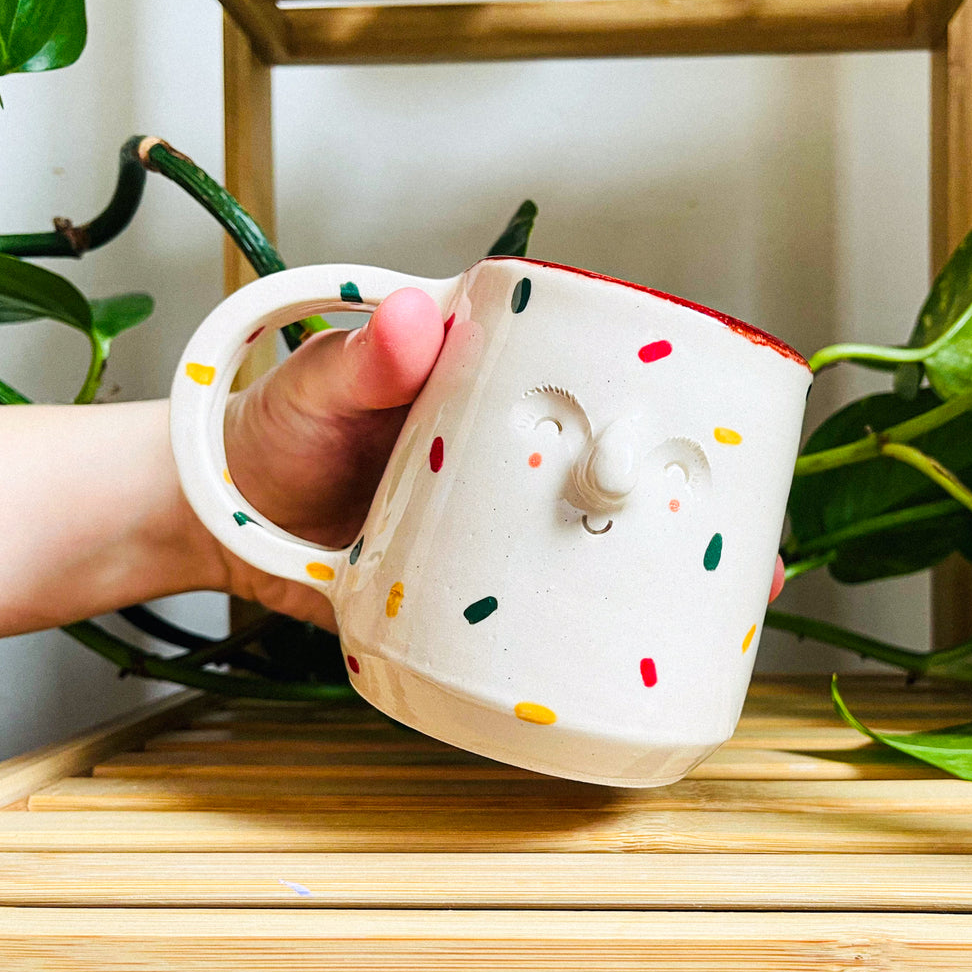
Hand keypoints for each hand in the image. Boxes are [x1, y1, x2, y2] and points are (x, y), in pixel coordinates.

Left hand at [208, 287, 785, 629]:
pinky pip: (548, 601)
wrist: (224, 516)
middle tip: (747, 529)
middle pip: (620, 468)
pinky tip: (637, 652)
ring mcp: (500, 520)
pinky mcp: (477, 583)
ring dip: (665, 566)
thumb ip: (362, 357)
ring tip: (728, 598)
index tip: (726, 416)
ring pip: (601, 539)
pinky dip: (596, 624)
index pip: (597, 375)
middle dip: (691, 497)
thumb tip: (419, 319)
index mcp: (494, 385)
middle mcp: (514, 452)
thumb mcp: (316, 387)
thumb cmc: (272, 431)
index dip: (667, 396)